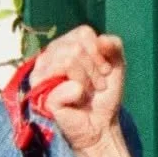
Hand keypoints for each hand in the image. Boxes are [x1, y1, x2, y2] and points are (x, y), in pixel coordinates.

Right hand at [29, 25, 125, 156]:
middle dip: (94, 68)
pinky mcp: (42, 95)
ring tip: (89, 91)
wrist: (101, 123)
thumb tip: (101, 39)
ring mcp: (41, 76)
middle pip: (76, 47)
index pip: (82, 33)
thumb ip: (114, 45)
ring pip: (67, 60)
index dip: (98, 50)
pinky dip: (78, 91)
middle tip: (98, 84)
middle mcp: (48, 58)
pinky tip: (78, 98)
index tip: (105, 70)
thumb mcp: (116, 66)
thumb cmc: (104, 94)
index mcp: (63, 46)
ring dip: (88, 79)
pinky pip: (64, 82)